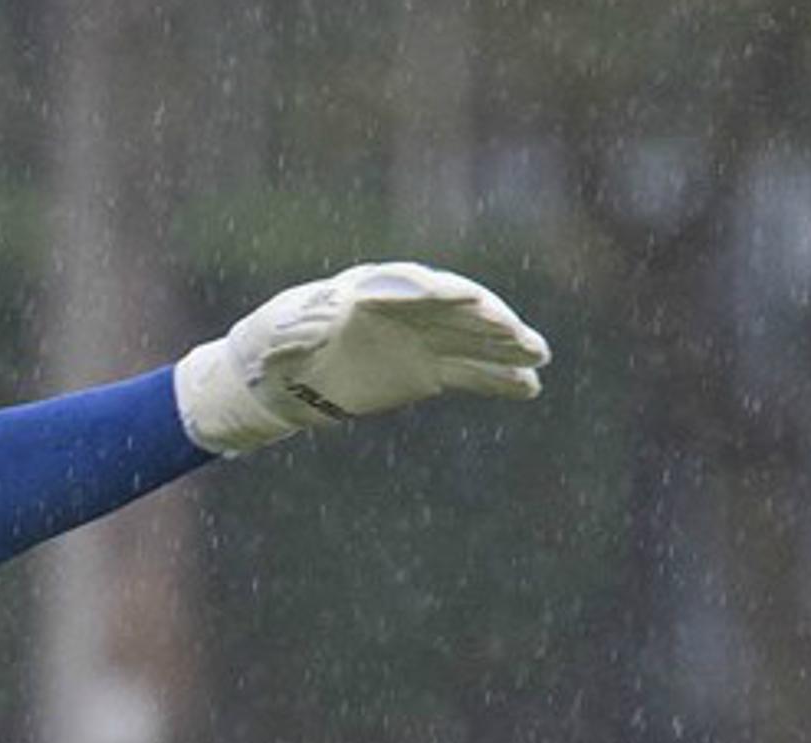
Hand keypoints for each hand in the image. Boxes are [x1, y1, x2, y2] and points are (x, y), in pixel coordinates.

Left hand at [174, 261, 548, 455]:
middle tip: (519, 335)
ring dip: (507, 349)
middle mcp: (404, 309)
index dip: (437, 291)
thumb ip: (299, 324)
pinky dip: (497, 381)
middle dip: (488, 320)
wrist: (276, 377)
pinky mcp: (426, 370)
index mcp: (367, 289)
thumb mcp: (273, 331)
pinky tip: (529, 388)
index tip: (465, 299)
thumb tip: (323, 315)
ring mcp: (420, 339)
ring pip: (471, 342)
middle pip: (454, 310)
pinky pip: (468, 374)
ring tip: (540, 357)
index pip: (409, 286)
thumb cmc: (270, 344)